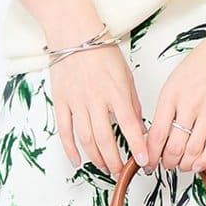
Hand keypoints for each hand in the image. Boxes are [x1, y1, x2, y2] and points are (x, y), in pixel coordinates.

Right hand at [48, 41, 149, 179]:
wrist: (73, 34)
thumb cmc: (102, 51)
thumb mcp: (126, 75)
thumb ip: (131, 102)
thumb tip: (138, 125)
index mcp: (116, 92)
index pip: (130, 126)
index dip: (137, 147)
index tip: (144, 162)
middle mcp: (96, 100)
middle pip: (105, 139)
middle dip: (115, 160)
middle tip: (121, 171)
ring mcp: (77, 102)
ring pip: (86, 139)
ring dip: (96, 158)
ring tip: (105, 168)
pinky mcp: (61, 102)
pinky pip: (65, 131)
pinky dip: (70, 149)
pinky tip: (78, 161)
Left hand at [145, 23, 205, 174]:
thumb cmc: (205, 59)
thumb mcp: (176, 79)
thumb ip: (167, 105)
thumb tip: (160, 132)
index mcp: (171, 95)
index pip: (156, 135)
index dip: (150, 155)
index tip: (148, 162)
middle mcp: (189, 105)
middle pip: (173, 147)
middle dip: (166, 162)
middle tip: (165, 165)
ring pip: (192, 151)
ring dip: (184, 164)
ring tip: (180, 165)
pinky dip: (203, 161)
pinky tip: (198, 164)